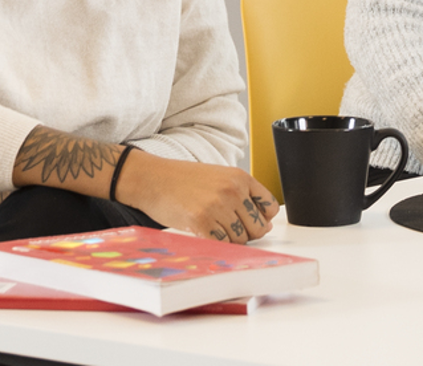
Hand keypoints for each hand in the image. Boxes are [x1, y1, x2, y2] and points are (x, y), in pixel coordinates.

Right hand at [113, 151, 281, 242]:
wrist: (152, 178)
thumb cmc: (182, 179)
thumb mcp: (219, 176)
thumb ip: (242, 194)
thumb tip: (264, 222)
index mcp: (241, 178)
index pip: (270, 207)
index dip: (264, 219)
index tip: (255, 222)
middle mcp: (233, 191)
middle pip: (258, 226)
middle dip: (249, 233)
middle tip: (233, 231)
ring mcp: (218, 207)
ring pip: (240, 238)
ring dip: (232, 240)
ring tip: (217, 230)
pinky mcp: (201, 222)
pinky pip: (222, 243)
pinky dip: (218, 244)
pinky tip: (208, 235)